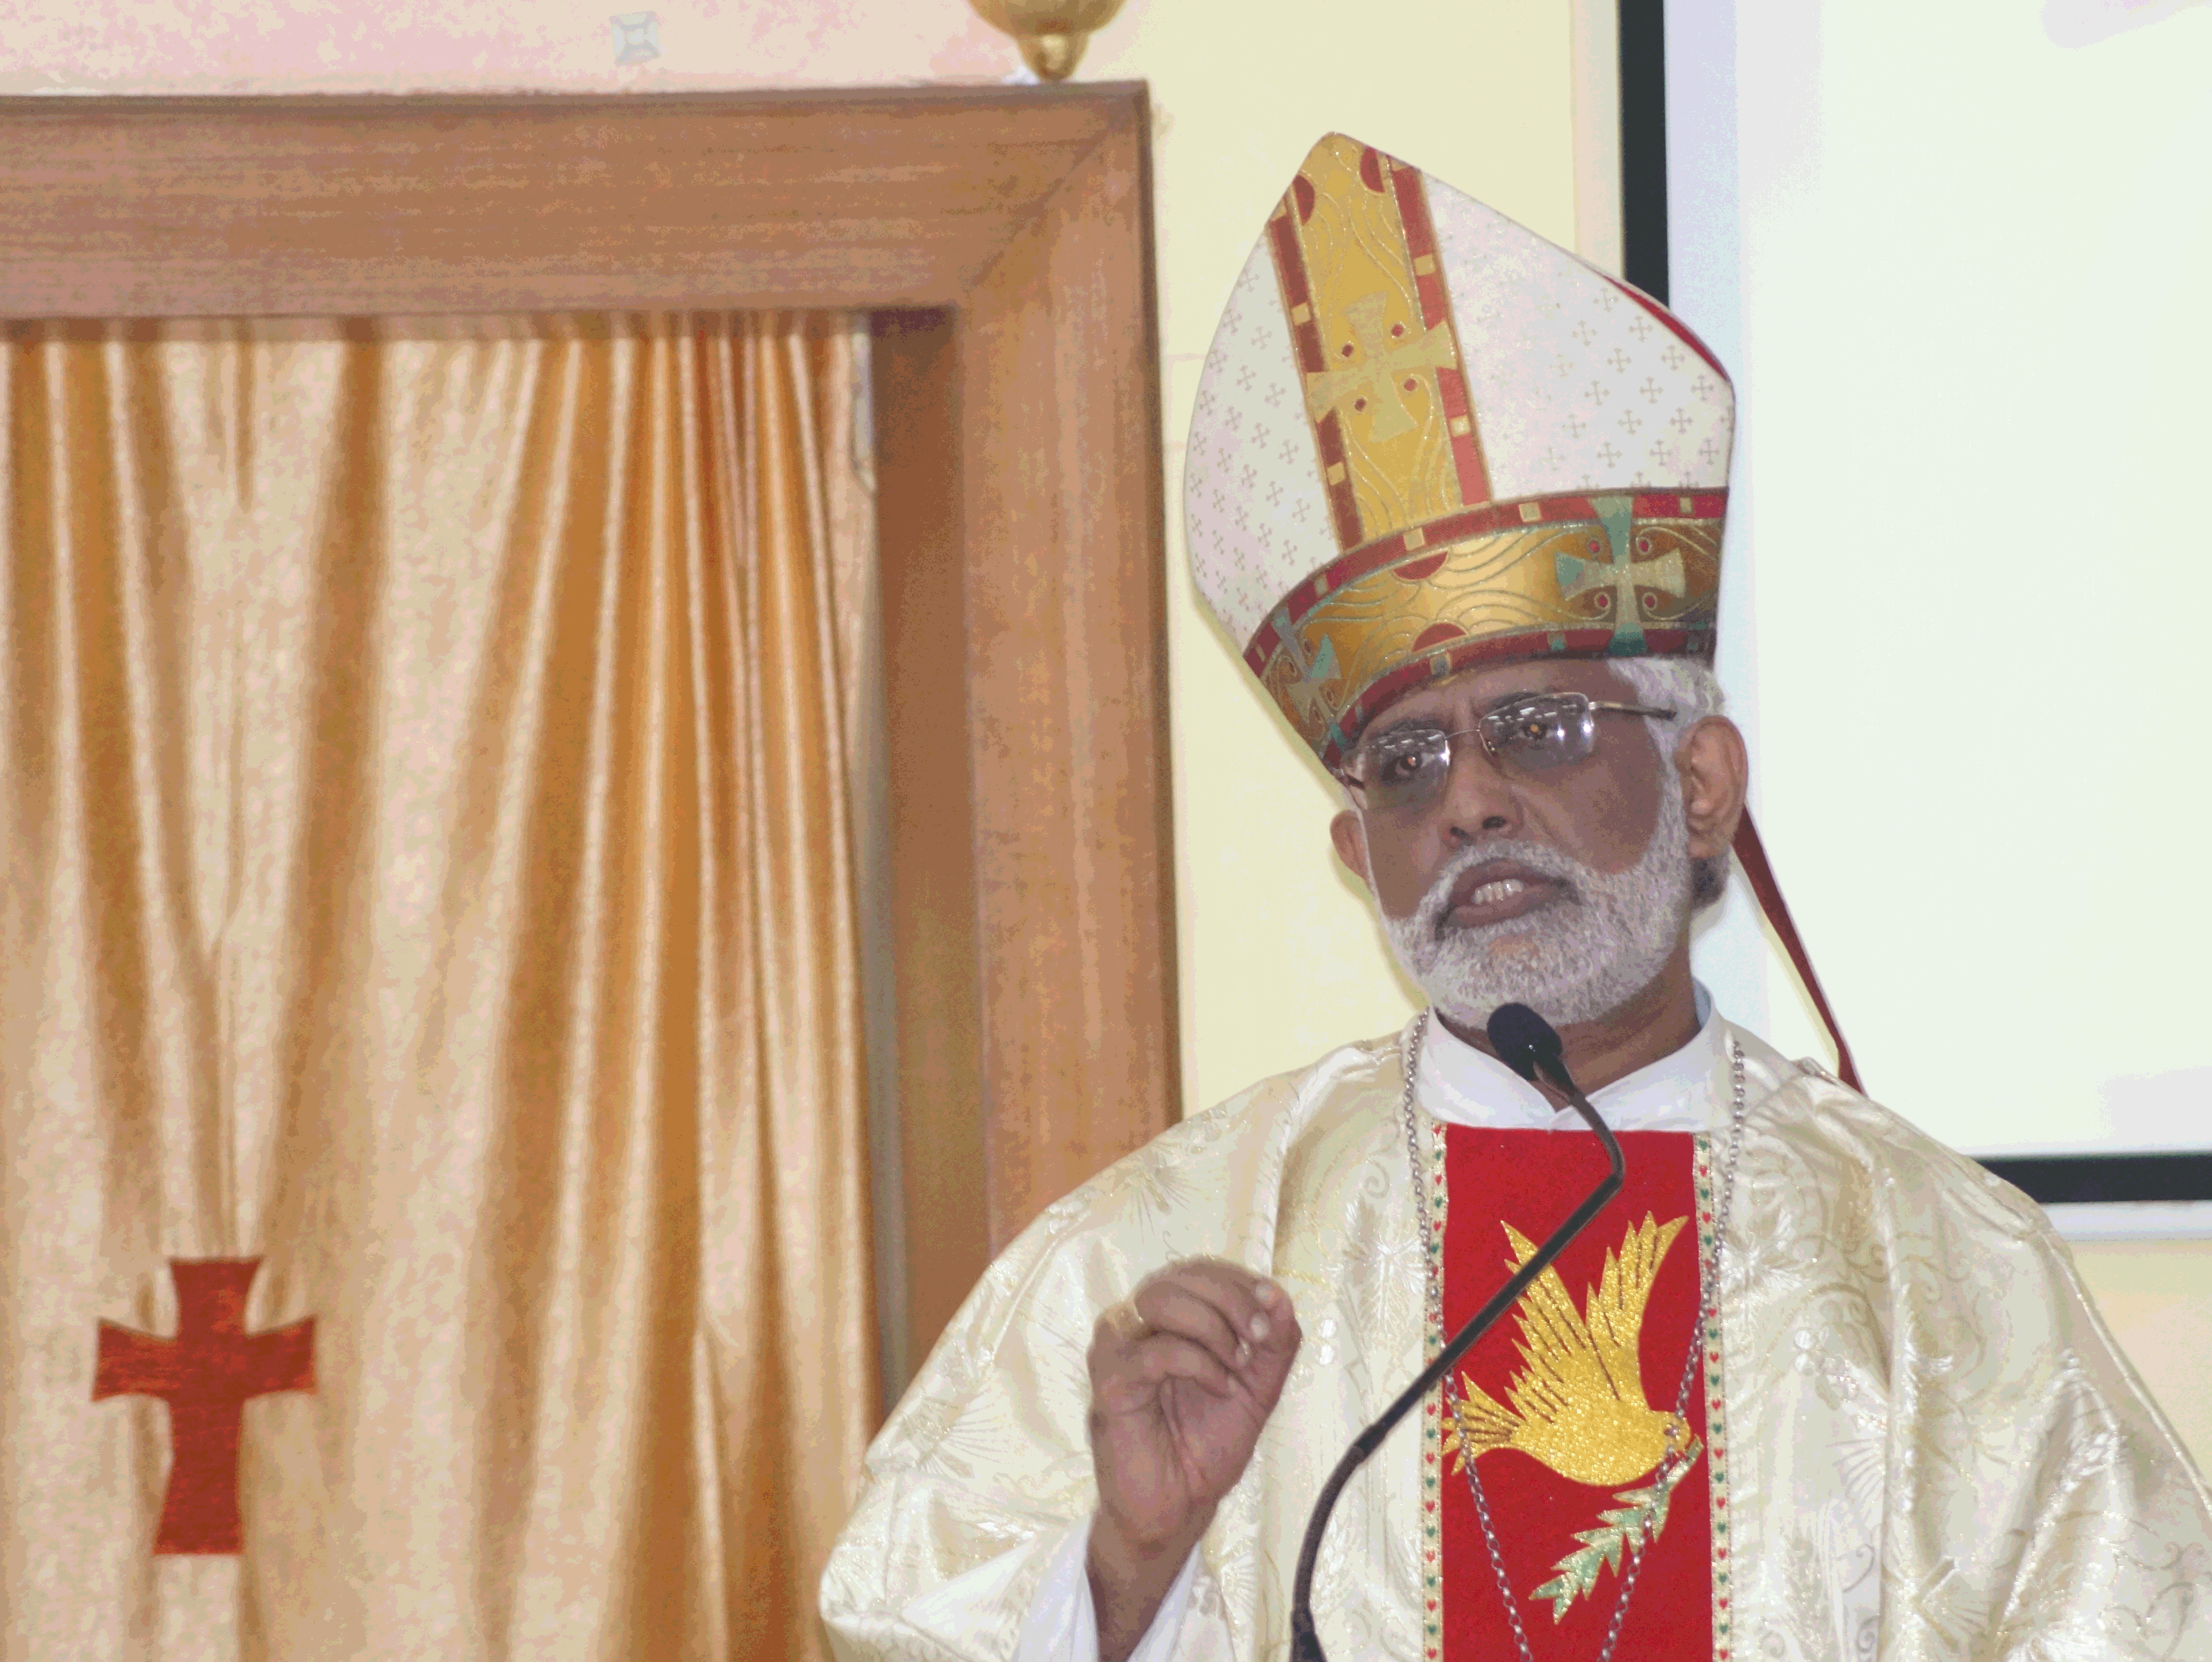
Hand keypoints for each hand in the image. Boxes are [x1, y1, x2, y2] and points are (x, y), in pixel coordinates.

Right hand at [1084, 1258, 1299, 1660]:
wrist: (1179, 1508)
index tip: (1273, 1313)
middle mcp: (1135, 1326)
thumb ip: (1275, 1345)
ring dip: (1213, 1327)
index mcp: (1166, 1320)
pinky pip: (1154, 1352)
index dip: (1239, 1282)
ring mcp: (1116, 1352)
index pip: (1197, 1270)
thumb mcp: (1258, 1389)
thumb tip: (1280, 1297)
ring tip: (1238, 1364)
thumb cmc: (1207, 1445)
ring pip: (1159, 1300)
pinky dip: (1199, 1363)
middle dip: (1230, 1300)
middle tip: (1260, 1337)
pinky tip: (1221, 1387)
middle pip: (1177, 1277)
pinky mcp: (1109, 1385)